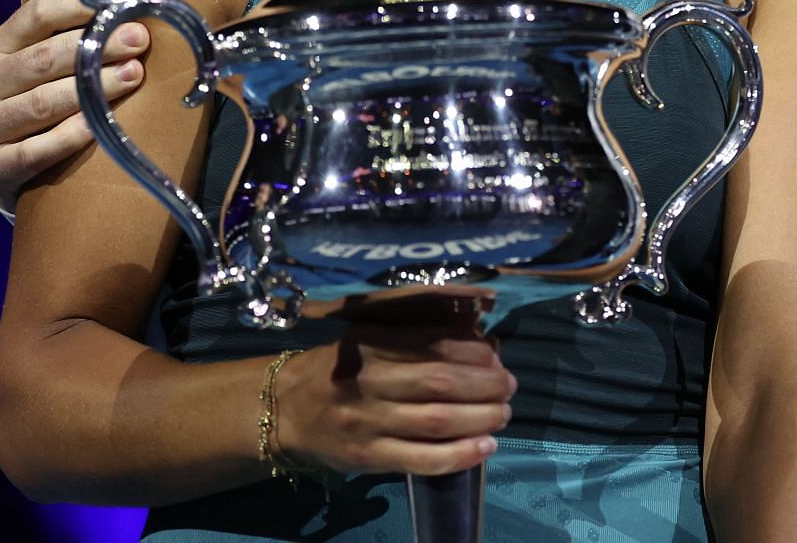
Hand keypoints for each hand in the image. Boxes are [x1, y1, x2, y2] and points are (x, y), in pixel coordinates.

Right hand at [0, 0, 152, 206]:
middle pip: (42, 58)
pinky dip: (68, 137)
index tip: (124, 1)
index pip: (35, 14)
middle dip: (96, 46)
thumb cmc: (34, 94)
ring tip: (134, 75)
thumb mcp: (33, 49)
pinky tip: (99, 126)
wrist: (10, 167)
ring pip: (41, 104)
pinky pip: (35, 151)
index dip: (80, 4)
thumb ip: (39, 7)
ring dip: (90, 89)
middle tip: (141, 39)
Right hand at [277, 299, 515, 476]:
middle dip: (484, 384)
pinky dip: (460, 454)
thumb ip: (411, 336)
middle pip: (438, 382)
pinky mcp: (368, 457)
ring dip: (480, 417)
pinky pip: (422, 460)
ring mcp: (367, 423)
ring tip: (503, 413)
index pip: (431, 344)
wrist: (287, 410)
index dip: (472, 350)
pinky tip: (485, 446)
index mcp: (368, 344)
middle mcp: (367, 381)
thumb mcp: (366, 339)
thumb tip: (476, 337)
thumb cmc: (338, 369)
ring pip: (436, 421)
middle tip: (509, 385)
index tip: (496, 355)